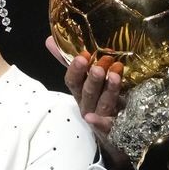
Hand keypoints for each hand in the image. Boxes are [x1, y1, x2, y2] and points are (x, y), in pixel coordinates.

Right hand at [44, 36, 133, 169]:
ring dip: (108, 90)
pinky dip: (102, 124)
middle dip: (93, 79)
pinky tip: (99, 119)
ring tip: (116, 74)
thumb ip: (70, 61)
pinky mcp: (113, 129)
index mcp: (80, 92)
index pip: (72, 81)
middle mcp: (87, 104)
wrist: (118, 129)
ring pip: (101, 104)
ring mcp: (99, 118)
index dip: (76, 69)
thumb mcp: (88, 77)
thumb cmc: (101, 96)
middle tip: (100, 66)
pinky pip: (108, 127)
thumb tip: (50, 39)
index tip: (83, 56)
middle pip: (87, 92)